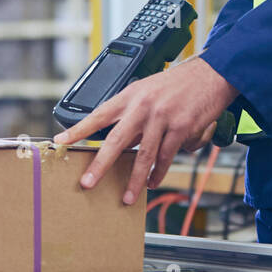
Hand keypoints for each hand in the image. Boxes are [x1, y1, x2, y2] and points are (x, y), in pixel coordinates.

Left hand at [52, 55, 236, 204]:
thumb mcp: (148, 89)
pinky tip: (152, 182)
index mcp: (131, 94)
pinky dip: (159, 172)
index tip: (60, 142)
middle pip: (116, 140)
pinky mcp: (181, 128)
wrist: (211, 75)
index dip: (78, 130)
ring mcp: (163, 117)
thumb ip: (132, 113)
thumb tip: (117, 141)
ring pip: (143, 156)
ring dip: (133, 180)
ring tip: (126, 197)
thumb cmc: (179, 83)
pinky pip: (166, 157)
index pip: (99, 114)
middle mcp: (144, 106)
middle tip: (87, 183)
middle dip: (100, 165)